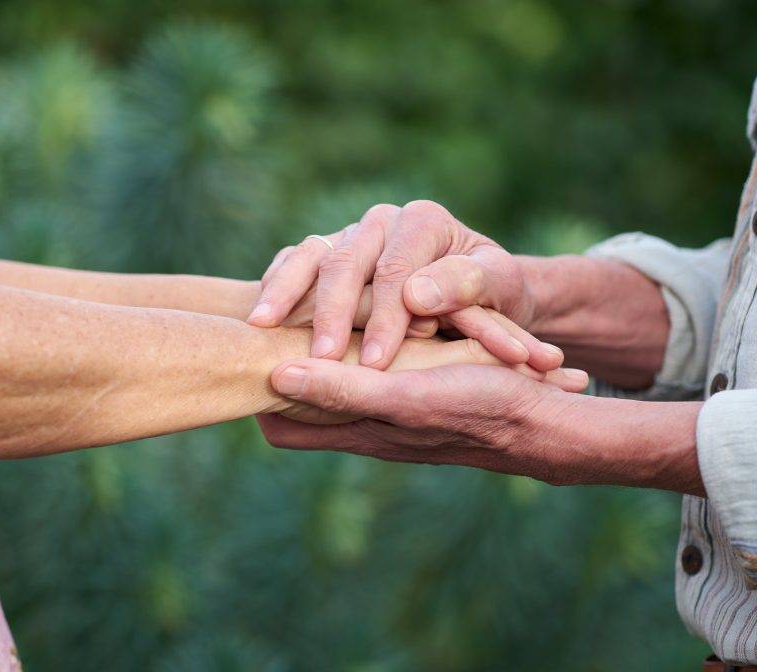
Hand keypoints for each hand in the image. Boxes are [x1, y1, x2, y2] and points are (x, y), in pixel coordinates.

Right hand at [248, 201, 555, 371]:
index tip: (379, 364)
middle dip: (332, 313)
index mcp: (422, 221)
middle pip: (346, 261)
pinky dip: (274, 287)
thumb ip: (466, 286)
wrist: (478, 289)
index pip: (396, 269)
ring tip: (264, 327)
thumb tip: (417, 296)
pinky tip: (258, 316)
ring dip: (286, 293)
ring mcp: (348, 235)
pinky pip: (292, 263)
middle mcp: (381, 222)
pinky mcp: (325, 253)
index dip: (386, 317)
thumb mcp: (498, 287)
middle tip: (324, 360)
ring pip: (310, 257)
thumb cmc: (490, 293)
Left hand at [270, 334, 587, 425]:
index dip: (257, 397)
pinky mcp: (416, 397)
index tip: (246, 354)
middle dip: (282, 375)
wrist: (544, 423)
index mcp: (357, 429)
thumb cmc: (478, 407)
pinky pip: (370, 380)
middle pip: (300, 411)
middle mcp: (367, 427)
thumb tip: (275, 376)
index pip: (280, 428)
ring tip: (307, 323)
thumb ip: (343, 390)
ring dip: (320, 362)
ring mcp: (391, 414)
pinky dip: (357, 357)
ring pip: (335, 390)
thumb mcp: (406, 394)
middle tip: (268, 331)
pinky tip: (363, 326)